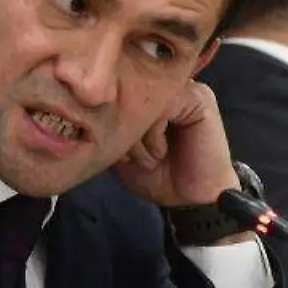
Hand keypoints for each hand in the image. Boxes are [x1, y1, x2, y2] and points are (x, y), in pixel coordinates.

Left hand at [112, 81, 239, 206]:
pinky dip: (153, 134)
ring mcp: (183, 89)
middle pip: (128, 93)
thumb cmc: (158, 175)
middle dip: (124, 129)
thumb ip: (110, 124)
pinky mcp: (198, 98)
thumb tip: (89, 109)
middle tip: (132, 157)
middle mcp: (166, 87)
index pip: (119, 91)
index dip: (112, 121)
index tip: (120, 153)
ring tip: (149, 158)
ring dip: (138, 135)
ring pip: (142, 99)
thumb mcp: (123, 148)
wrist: (192, 199)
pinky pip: (161, 105)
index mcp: (149, 95)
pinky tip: (161, 152)